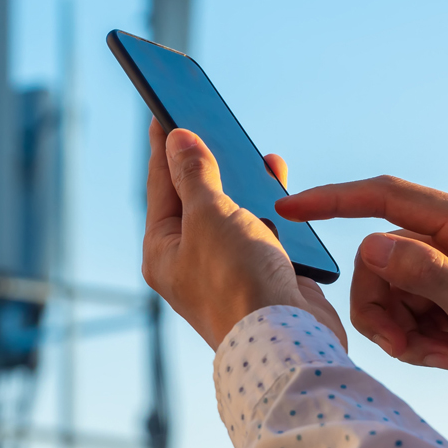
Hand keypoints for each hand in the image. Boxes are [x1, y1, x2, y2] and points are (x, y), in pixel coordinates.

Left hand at [142, 119, 345, 349]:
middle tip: (209, 120)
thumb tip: (176, 140)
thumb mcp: (209, 216)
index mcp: (163, 250)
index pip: (160, 185)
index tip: (164, 108)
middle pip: (196, 198)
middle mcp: (191, 261)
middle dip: (208, 160)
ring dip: (245, 182)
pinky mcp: (263, 275)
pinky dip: (272, 207)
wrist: (287, 339)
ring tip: (253, 153)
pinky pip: (264, 230)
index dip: (164, 145)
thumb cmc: (237, 281)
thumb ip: (194, 175)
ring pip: (234, 213)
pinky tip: (279, 187)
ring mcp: (228, 269)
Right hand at [275, 176, 447, 385]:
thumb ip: (427, 275)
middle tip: (405, 349)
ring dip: (400, 329)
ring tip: (438, 357)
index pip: (387, 196)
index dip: (334, 200)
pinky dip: (415, 337)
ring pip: (388, 286)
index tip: (290, 209)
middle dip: (382, 307)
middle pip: (379, 256)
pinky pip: (405, 306)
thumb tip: (372, 246)